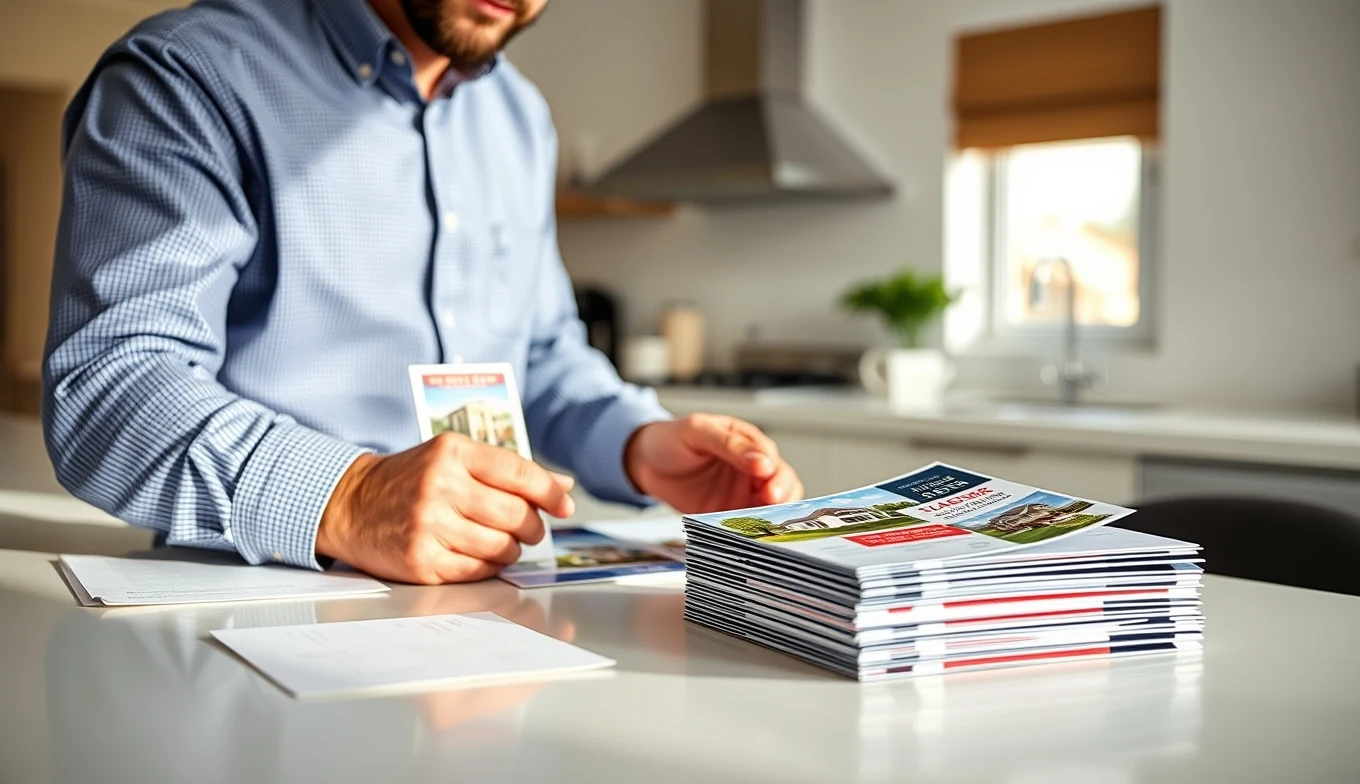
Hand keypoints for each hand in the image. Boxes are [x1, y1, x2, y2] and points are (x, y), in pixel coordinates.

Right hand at [316, 433, 575, 583]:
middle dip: (533, 526)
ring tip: (502, 542)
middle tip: (529, 529)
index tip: (563, 506)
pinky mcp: (420, 561)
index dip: (550, 493)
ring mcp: (428, 525)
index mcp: (452, 453)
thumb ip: (507, 469)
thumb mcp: (453, 458)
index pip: (519, 473)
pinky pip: (477, 570)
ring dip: (512, 549)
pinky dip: (489, 566)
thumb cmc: (411, 480)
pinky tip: (480, 556)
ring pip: (501, 546)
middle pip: (516, 514)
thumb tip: (563, 485)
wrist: (350, 504)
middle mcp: (440, 486)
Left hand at [623, 414, 803, 513]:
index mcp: (747, 442)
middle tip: (770, 502)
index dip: (772, 470)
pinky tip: (751, 533)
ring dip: (775, 514)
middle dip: (782, 493)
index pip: (770, 457)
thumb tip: (761, 461)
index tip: (765, 480)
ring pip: (775, 505)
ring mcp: (743, 492)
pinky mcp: (732, 514)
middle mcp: (751, 468)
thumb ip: (729, 444)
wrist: (646, 463)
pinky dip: (756, 530)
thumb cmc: (672, 439)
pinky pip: (751, 524)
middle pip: (782, 482)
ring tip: (764, 521)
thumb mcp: (698, 431)